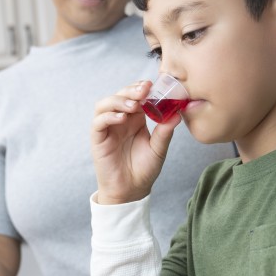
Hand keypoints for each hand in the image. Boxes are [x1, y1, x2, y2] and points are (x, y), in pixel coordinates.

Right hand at [91, 81, 180, 203]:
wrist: (131, 191)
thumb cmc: (144, 170)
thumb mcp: (159, 149)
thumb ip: (165, 131)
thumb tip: (177, 113)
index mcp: (136, 119)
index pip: (135, 96)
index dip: (141, 88)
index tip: (153, 85)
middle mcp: (120, 120)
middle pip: (120, 95)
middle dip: (131, 90)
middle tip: (144, 90)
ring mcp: (107, 128)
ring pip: (105, 104)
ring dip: (118, 100)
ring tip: (134, 105)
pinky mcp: (98, 138)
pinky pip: (98, 122)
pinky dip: (108, 116)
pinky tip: (121, 118)